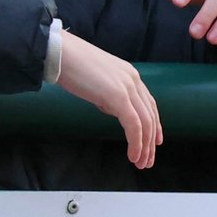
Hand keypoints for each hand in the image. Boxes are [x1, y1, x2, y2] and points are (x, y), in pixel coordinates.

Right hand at [54, 30, 161, 169]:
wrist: (61, 54)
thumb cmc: (73, 66)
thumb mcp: (99, 82)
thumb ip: (110, 96)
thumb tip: (114, 110)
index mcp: (130, 75)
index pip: (149, 104)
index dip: (155, 125)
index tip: (155, 142)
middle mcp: (133, 80)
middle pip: (151, 116)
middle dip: (151, 141)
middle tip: (148, 160)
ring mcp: (127, 87)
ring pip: (145, 123)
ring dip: (144, 146)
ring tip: (140, 162)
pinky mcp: (118, 96)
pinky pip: (134, 125)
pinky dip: (136, 142)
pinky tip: (133, 155)